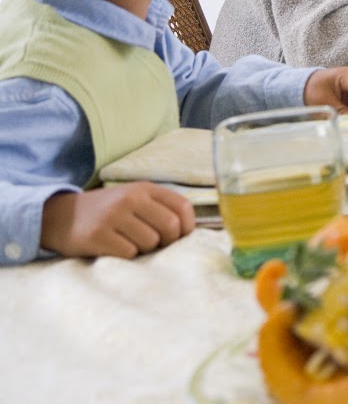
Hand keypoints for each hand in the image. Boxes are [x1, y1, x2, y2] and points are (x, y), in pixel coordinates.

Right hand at [39, 183, 194, 258]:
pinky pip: (128, 253)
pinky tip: (113, 248)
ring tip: (128, 242)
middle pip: (170, 227)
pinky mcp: (97, 235)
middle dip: (167, 242)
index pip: (183, 207)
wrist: (60, 216)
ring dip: (144, 249)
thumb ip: (161, 209)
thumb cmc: (107, 212)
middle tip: (153, 244)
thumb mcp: (134, 200)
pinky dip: (125, 256)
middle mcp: (130, 199)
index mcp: (144, 188)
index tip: (179, 237)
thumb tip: (189, 233)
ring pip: (150, 242)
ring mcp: (113, 216)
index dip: (187, 227)